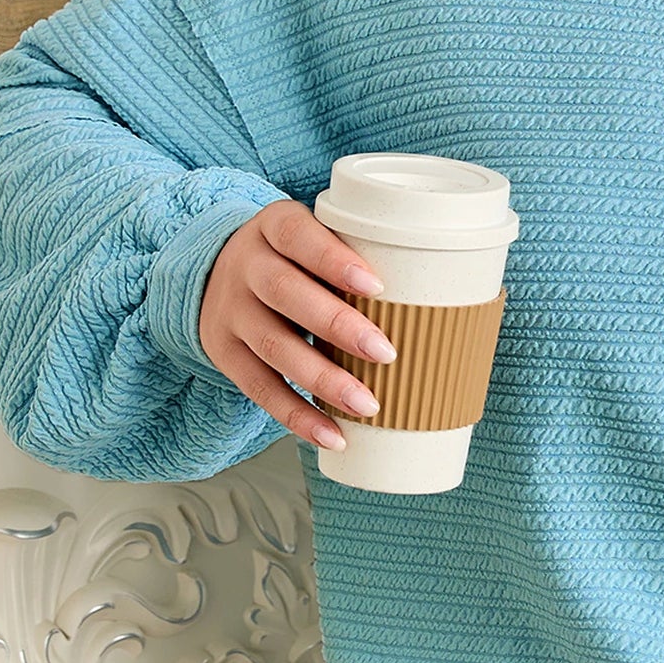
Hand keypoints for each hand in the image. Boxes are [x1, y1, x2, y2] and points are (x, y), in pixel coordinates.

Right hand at [197, 198, 395, 451]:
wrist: (213, 273)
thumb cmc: (294, 259)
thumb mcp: (312, 240)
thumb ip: (358, 255)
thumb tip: (450, 295)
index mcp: (274, 226)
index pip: (298, 236)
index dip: (334, 260)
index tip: (378, 286)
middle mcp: (246, 266)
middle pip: (285, 292)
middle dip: (338, 325)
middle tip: (386, 353)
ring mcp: (231, 312)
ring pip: (275, 345)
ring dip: (324, 380)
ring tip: (368, 405)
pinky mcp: (225, 353)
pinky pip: (259, 388)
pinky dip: (298, 416)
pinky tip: (332, 436)